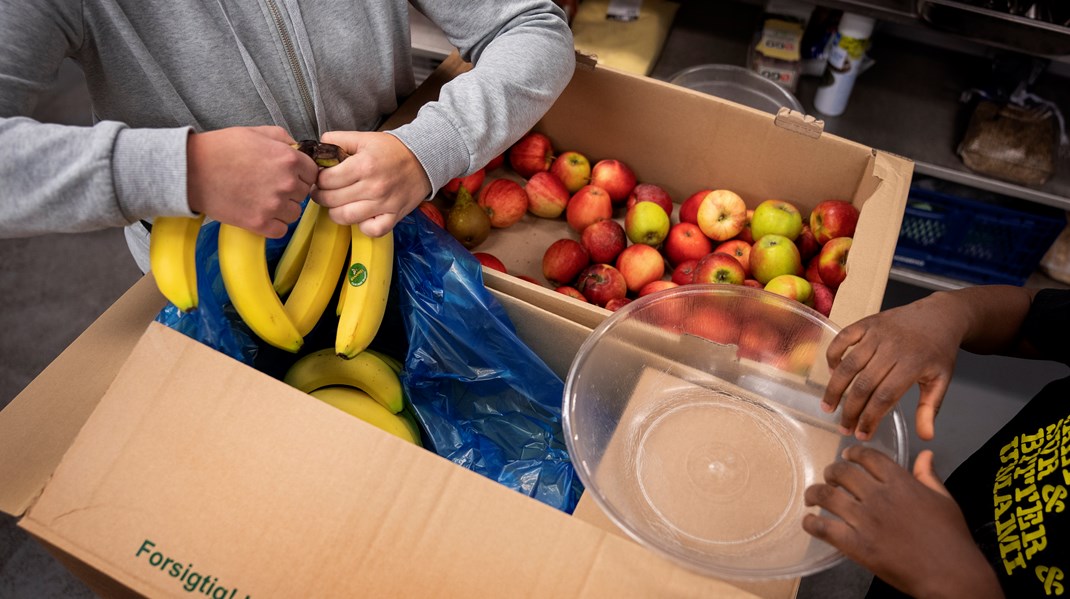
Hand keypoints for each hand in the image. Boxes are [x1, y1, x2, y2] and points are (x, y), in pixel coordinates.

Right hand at [186, 126, 317, 237]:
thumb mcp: (255, 132)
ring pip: (294, 213)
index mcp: (288, 159)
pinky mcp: (259, 223)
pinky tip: (260, 213)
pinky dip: (273, 225)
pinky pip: (280, 230)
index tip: (289, 174)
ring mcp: (273, 205)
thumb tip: (298, 148)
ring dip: (283, 208)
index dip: (300, 173)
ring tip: (262, 199)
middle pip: (303, 193)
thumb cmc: (220, 148)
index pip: (312, 172)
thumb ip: (282, 139)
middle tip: (269, 185)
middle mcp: (286, 183)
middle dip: (291, 190)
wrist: (190, 171)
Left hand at [312, 131, 431, 237]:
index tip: (320, 178)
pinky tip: (361, 216)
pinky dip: (363, 227)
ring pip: (345, 217)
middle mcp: (373, 187)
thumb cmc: (392, 150)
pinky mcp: (394, 216)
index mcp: (363, 165)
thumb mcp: (364, 138)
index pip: (326, 180)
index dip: (318, 179)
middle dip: (322, 195)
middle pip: (331, 200)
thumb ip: (337, 139)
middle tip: (324, 191)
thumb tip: (318, 148)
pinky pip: (372, 231)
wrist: (424, 159)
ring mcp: (384, 204)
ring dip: (336, 212)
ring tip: (338, 204)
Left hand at [803, 448, 1002, 598]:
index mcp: (901, 483)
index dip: (853, 453)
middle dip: (831, 471)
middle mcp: (880, 497)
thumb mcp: (945, 501)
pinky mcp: (857, 545)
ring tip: (812, 497)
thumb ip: (929, 476)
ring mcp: (866, 520)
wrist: (952, 576)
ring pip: (827, 496)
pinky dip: (811, 523)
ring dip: (815, 493)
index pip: (868, 457)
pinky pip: (824, 528)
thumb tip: (925, 455)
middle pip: (842, 472)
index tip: (846, 456)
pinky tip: (809, 522)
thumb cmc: (952, 540)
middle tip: (829, 477)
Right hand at [821, 293, 965, 440]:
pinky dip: (833, 355)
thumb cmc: (939, 351)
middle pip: (863, 385)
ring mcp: (877, 334)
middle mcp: (892, 348)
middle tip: (843, 427)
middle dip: (850, 410)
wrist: (940, 315)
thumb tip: (925, 436)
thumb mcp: (941, 380)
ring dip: (834, 388)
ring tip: (828, 407)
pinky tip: (832, 372)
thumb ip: (930, 408)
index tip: (862, 434)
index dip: (869, 418)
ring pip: (848, 365)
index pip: (884, 397)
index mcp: (913, 365)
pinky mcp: (867, 323)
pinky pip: (842, 339)